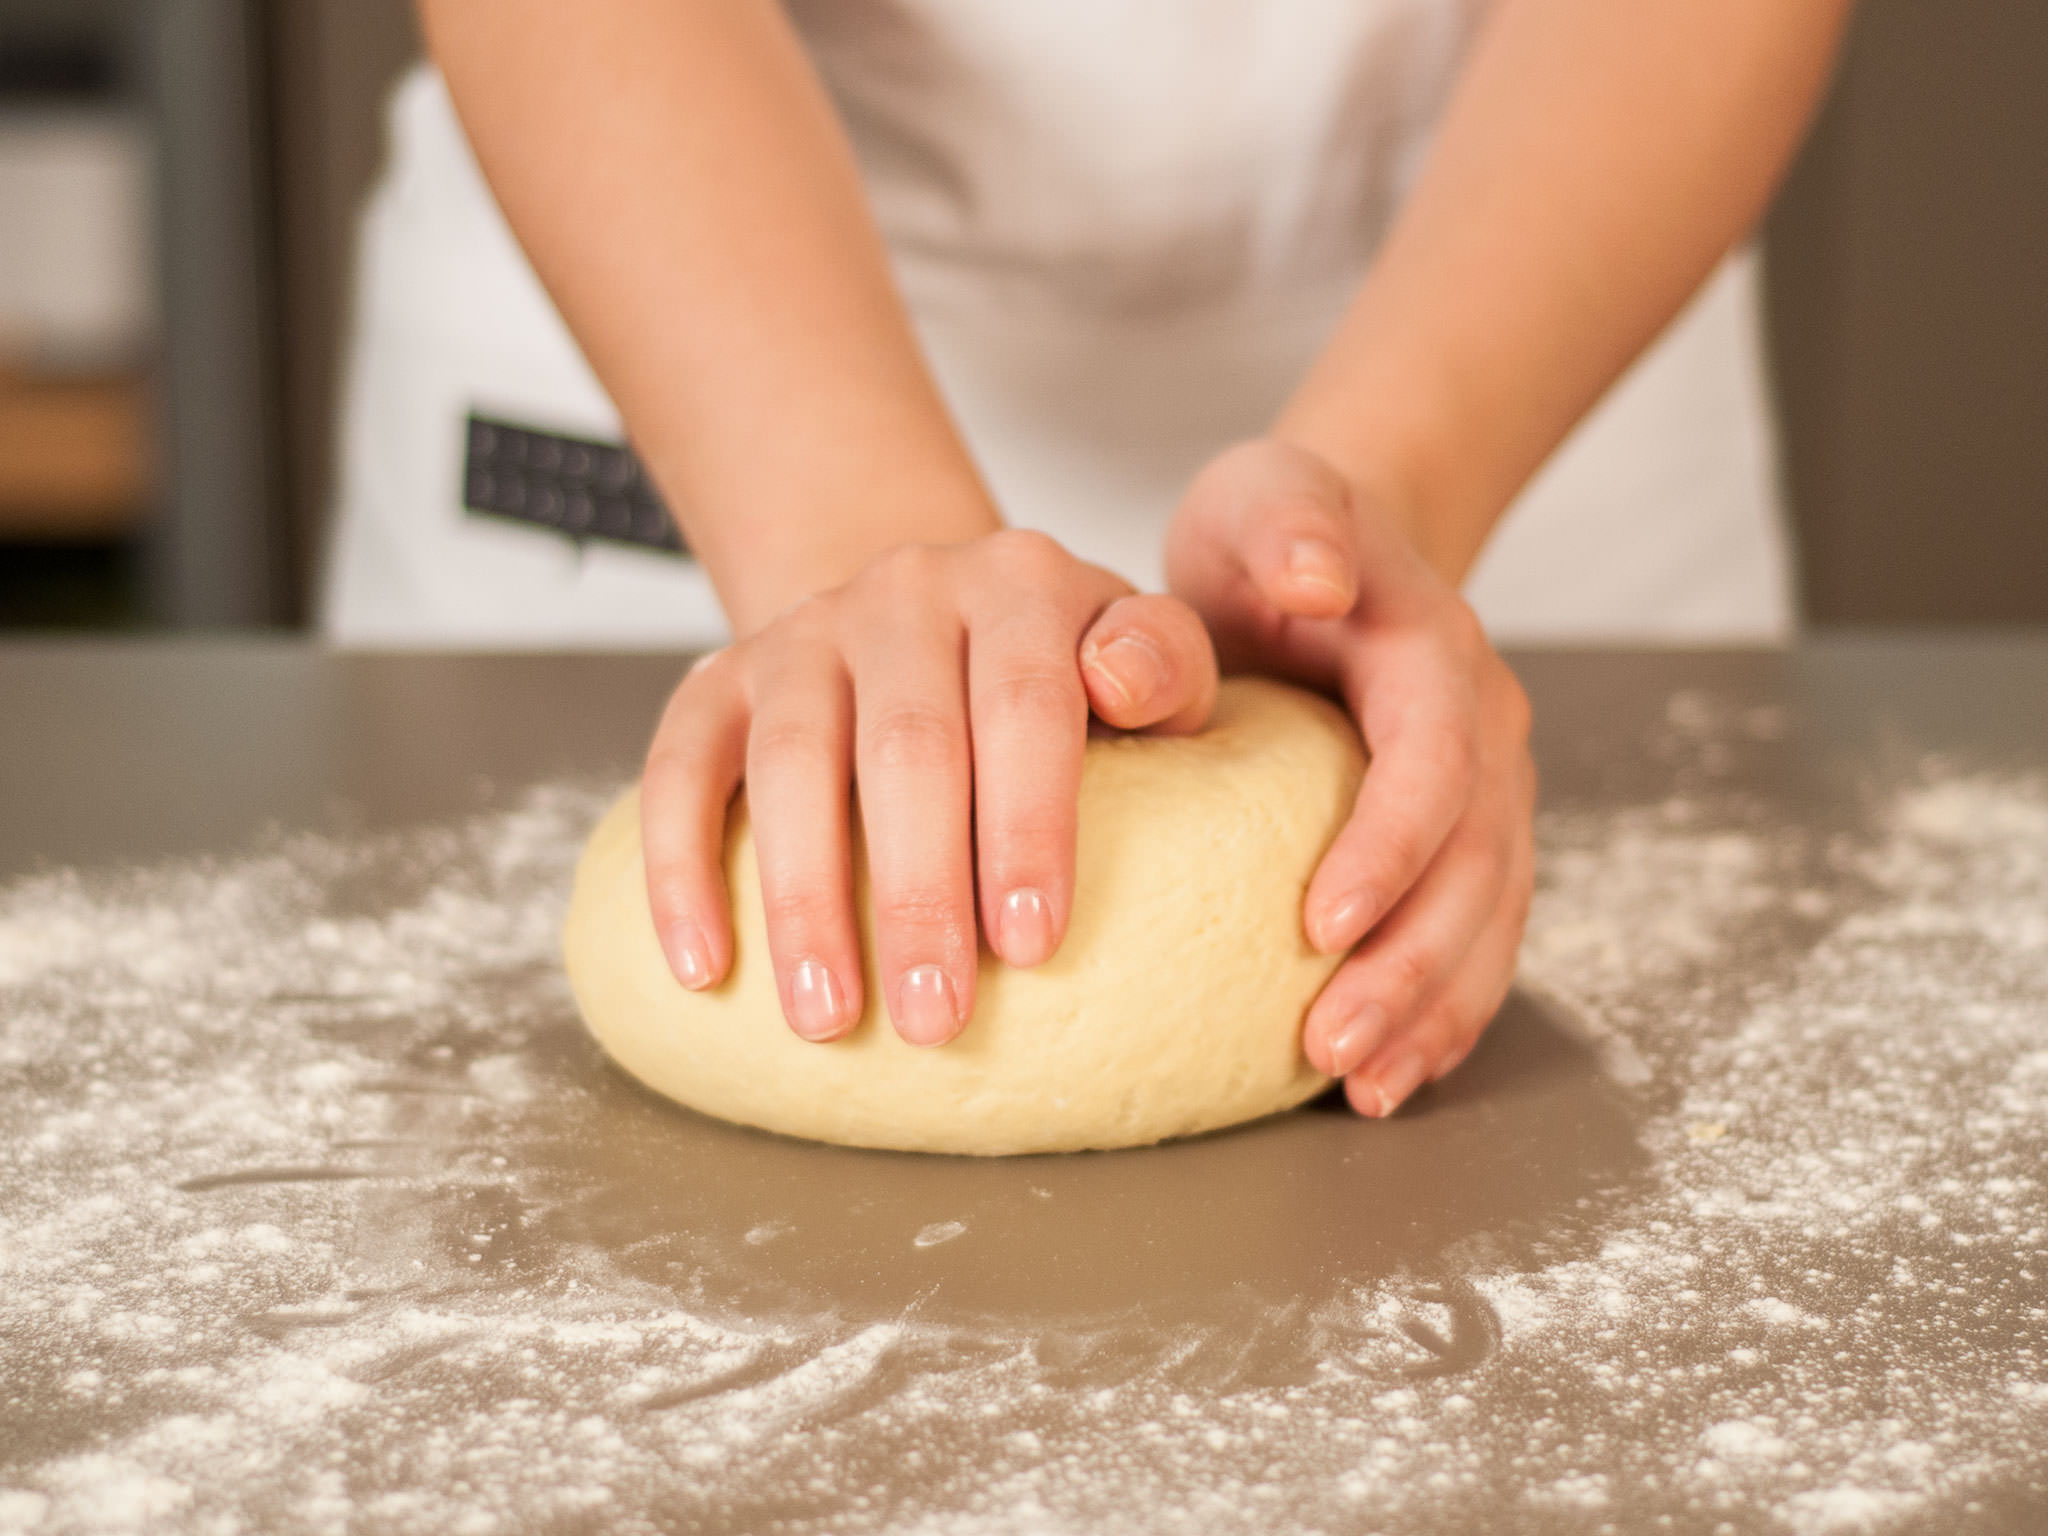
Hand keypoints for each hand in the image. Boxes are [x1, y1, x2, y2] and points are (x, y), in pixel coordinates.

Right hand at [641, 530, 1218, 1046]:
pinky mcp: (720, 675)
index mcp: (1020, 586)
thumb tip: (1120, 684)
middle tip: (934, 1020)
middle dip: (918, 894)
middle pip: (906, 746)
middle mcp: (906, 593)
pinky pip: (680, 766)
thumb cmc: (1055, 672)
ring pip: (790, 762)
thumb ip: (1163, 667)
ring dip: (803, 900)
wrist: (929, 615)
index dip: (1026, 826)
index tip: (1030, 947)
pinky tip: (703, 966)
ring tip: (827, 1019)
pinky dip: (681, 869)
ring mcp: (804, 632)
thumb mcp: (1137, 655)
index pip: (1025, 703)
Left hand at [1166, 439, 1535, 1116]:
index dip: (1389, 848)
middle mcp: (1483, 733)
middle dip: (1412, 966)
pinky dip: (1440, 1014)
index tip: (1319, 927)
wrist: (1326, 551)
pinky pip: (1473, 941)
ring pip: (1487, 922)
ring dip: (1432, 1011)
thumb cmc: (1272, 536)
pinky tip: (1387, 1077)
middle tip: (1330, 1047)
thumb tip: (1312, 572)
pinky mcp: (1463, 845)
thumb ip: (1283, 522)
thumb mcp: (1260, 498)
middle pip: (1475, 868)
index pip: (1434, 765)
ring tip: (1362, 1088)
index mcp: (1436, 658)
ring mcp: (1486, 797)